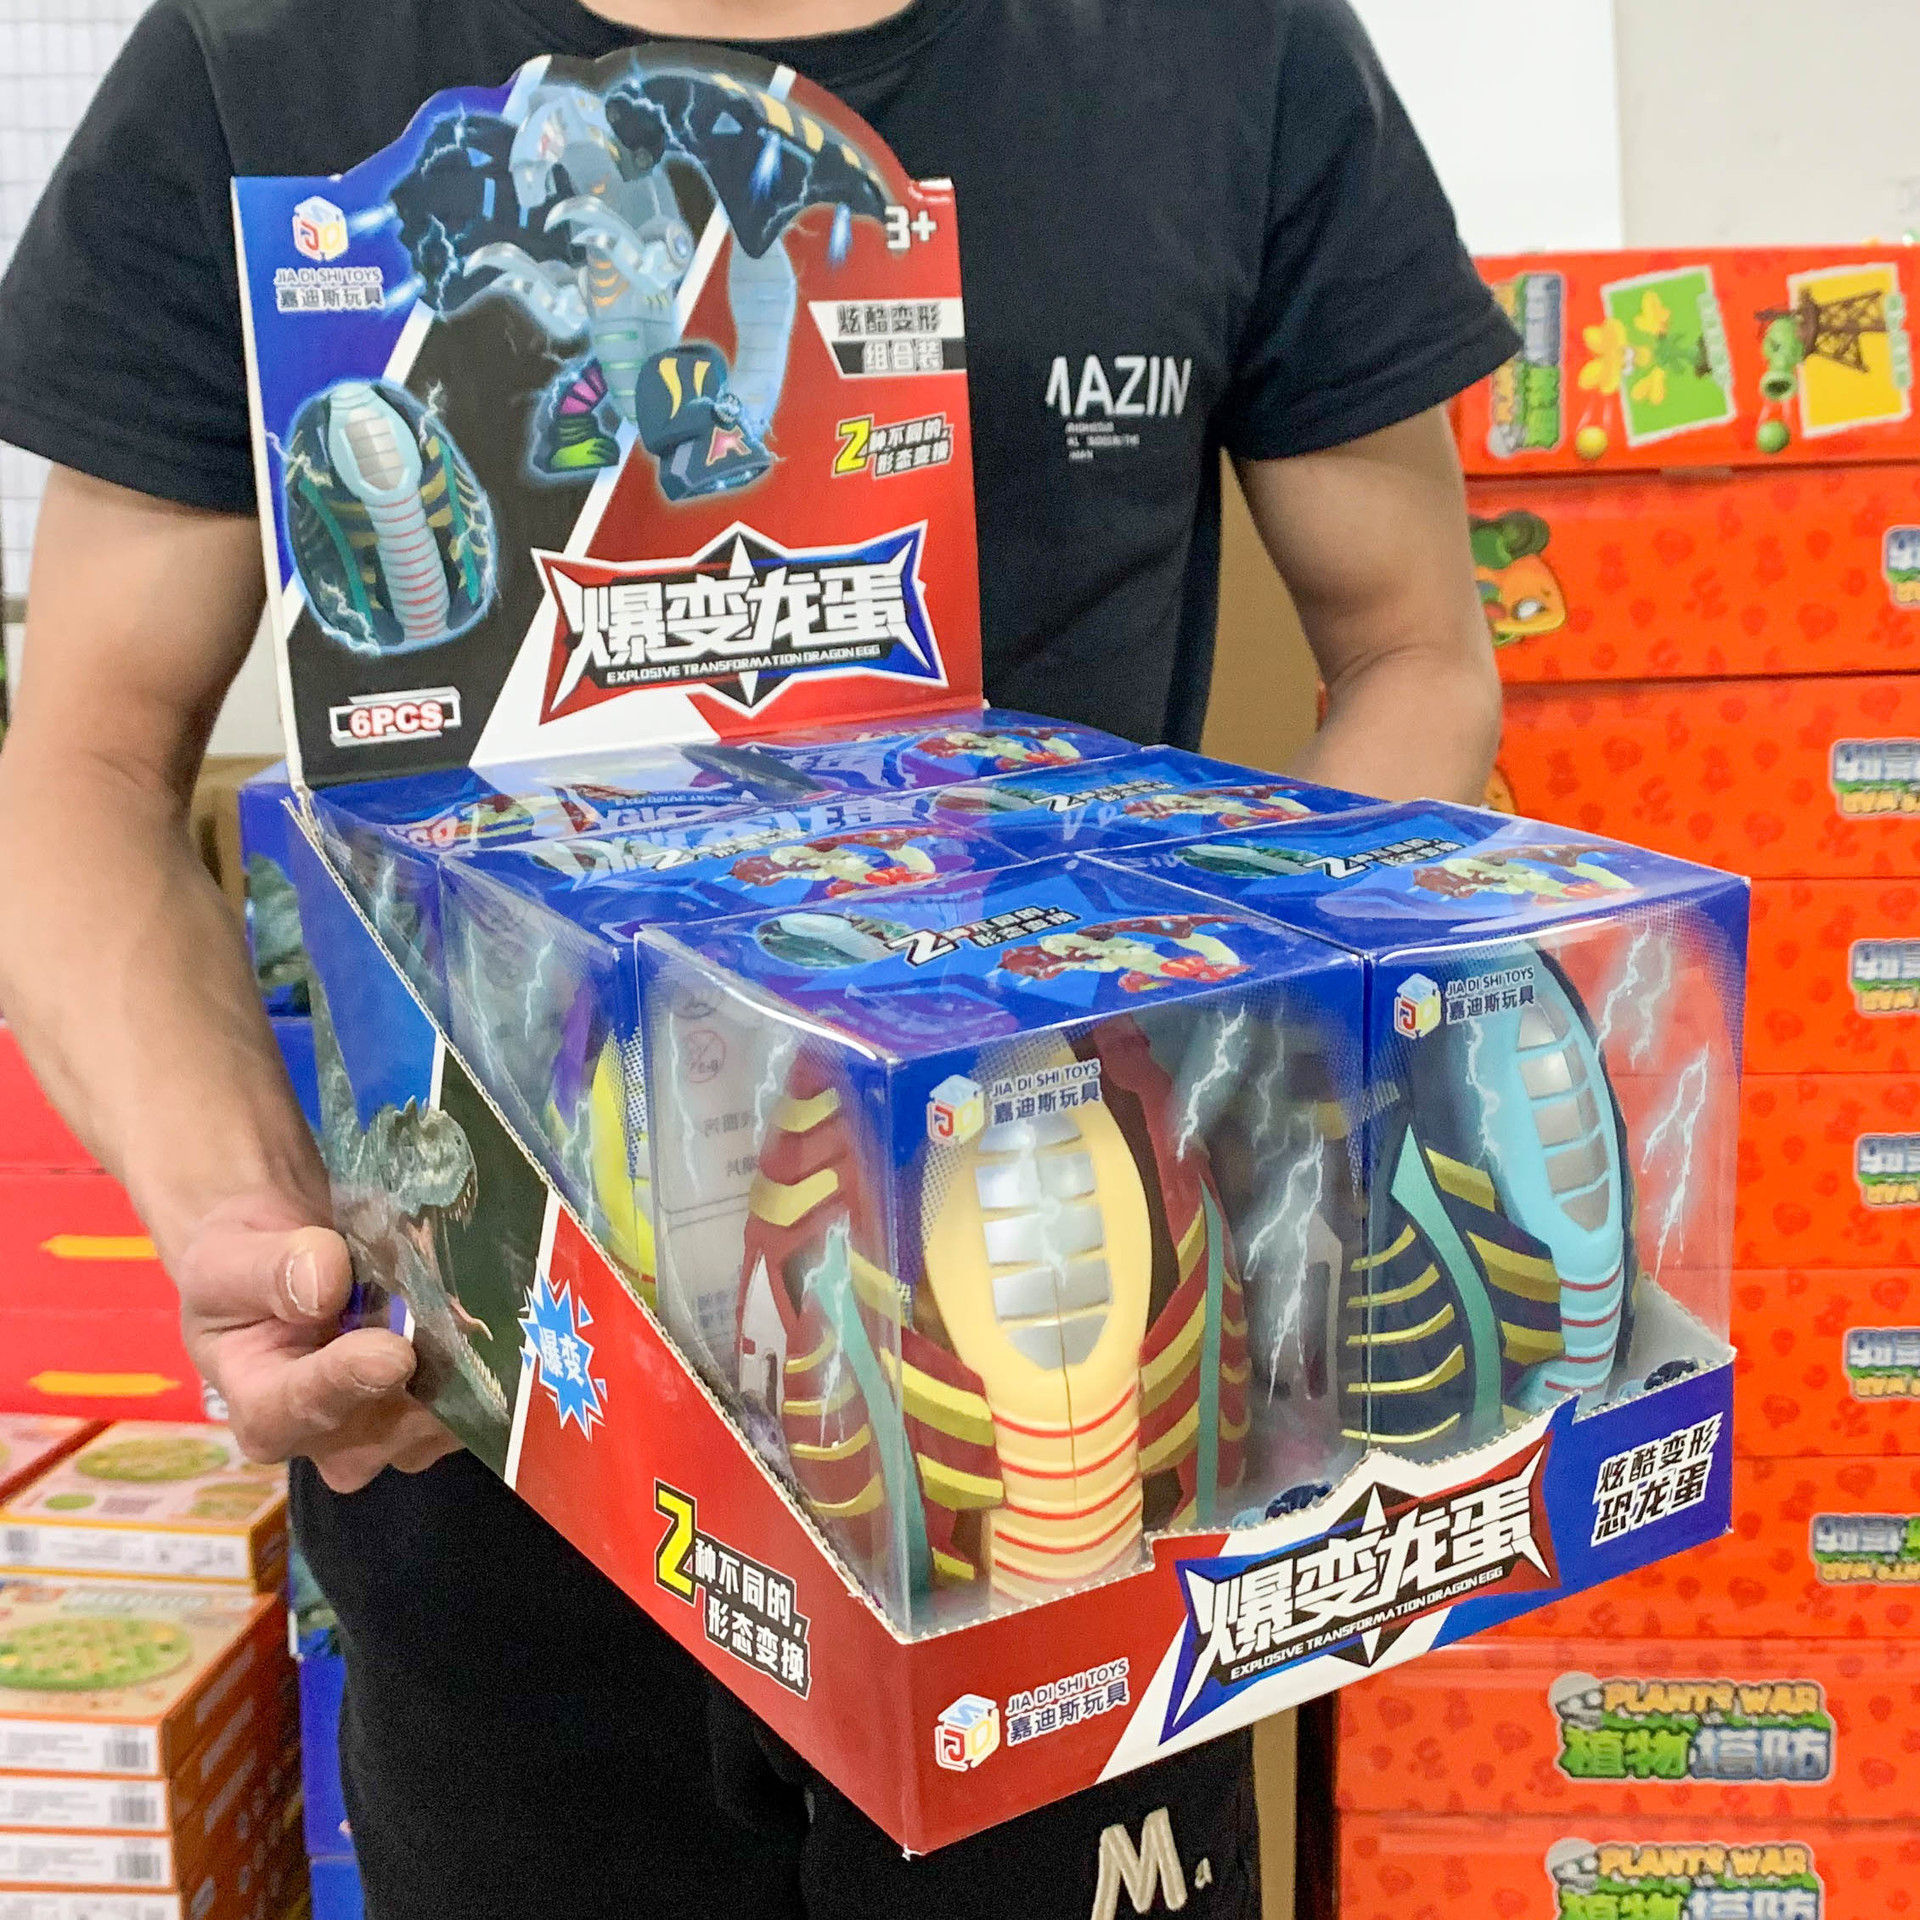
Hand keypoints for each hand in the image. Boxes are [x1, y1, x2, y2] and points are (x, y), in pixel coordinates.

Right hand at [176, 1192, 460, 1492]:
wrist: (288, 1261)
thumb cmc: (242, 1269)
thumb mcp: (223, 1257)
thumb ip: (262, 1270)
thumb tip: (322, 1287)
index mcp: (261, 1410)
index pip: (297, 1411)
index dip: (344, 1382)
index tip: (391, 1354)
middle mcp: (329, 1439)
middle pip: (383, 1430)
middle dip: (423, 1380)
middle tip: (460, 1322)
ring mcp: (392, 1432)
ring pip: (439, 1420)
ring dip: (464, 1370)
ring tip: (476, 1304)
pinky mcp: (442, 1414)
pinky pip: (476, 1401)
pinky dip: (489, 1360)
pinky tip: (493, 1312)